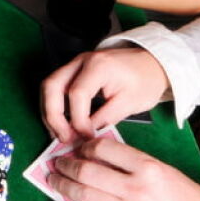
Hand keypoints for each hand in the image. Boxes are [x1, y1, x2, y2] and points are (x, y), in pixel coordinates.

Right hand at [42, 48, 169, 143]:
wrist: (150, 63)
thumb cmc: (144, 81)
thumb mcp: (130, 103)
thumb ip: (106, 119)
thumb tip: (85, 136)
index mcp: (98, 66)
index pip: (77, 94)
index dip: (78, 120)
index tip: (87, 138)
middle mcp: (81, 61)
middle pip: (52, 85)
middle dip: (53, 115)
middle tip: (63, 138)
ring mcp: (75, 64)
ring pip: (49, 86)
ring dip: (50, 112)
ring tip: (59, 135)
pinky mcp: (74, 71)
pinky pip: (56, 88)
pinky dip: (55, 107)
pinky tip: (62, 125)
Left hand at [48, 135, 199, 200]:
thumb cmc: (184, 197)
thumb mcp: (162, 170)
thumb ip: (132, 161)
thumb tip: (97, 155)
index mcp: (147, 168)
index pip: (104, 149)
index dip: (85, 146)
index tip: (79, 147)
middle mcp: (135, 189)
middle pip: (88, 171)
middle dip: (67, 165)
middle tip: (57, 162)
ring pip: (84, 196)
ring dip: (63, 186)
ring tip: (53, 181)